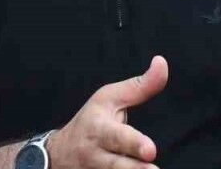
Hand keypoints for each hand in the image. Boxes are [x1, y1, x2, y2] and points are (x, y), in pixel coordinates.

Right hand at [47, 56, 167, 168]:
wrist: (59, 153)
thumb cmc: (91, 120)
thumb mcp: (110, 98)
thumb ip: (139, 86)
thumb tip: (161, 63)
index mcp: (99, 129)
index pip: (117, 137)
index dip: (134, 144)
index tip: (151, 150)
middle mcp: (96, 155)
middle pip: (115, 165)